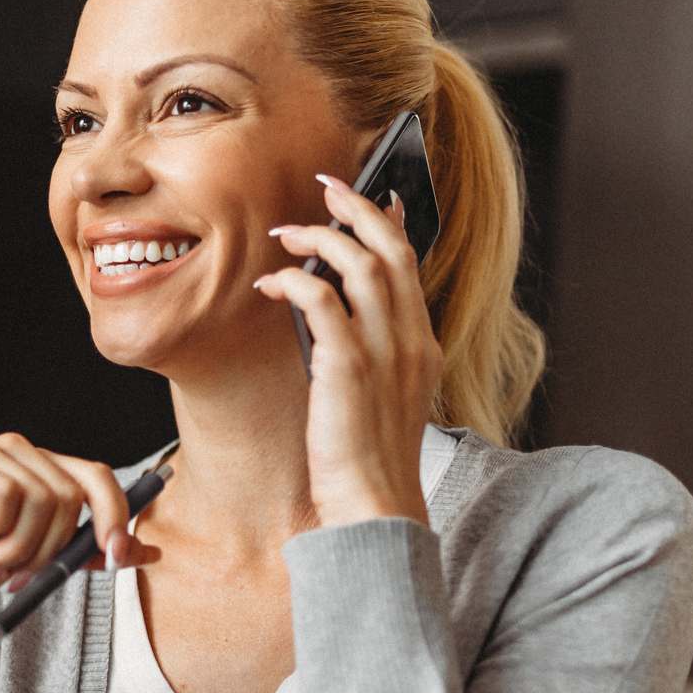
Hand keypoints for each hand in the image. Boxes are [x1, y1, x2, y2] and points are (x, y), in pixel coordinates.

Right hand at [0, 432, 160, 632]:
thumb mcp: (34, 565)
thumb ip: (84, 553)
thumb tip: (147, 551)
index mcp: (41, 471)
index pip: (100, 478)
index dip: (117, 517)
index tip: (118, 559)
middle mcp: (20, 454)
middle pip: (75, 494)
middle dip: (55, 548)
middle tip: (23, 576)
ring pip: (44, 500)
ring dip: (21, 548)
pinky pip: (7, 497)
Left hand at [253, 174, 441, 528]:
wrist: (375, 504)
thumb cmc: (367, 459)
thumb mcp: (380, 397)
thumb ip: (368, 354)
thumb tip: (331, 318)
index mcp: (421, 346)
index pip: (410, 265)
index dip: (388, 224)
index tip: (370, 197)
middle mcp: (410, 340)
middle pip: (390, 250)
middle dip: (357, 209)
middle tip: (325, 188)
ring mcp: (384, 351)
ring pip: (360, 264)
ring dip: (319, 238)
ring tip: (285, 235)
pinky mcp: (348, 366)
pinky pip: (322, 300)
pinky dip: (295, 281)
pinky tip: (271, 285)